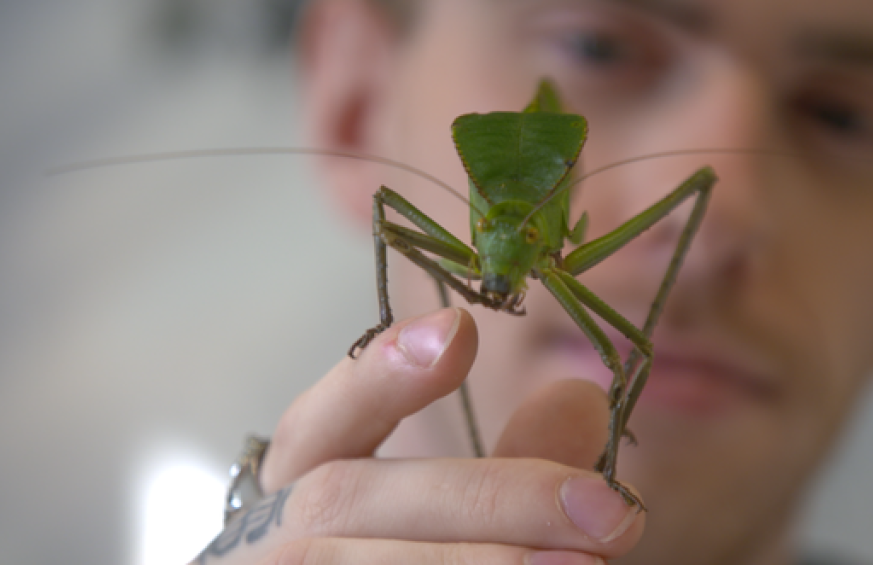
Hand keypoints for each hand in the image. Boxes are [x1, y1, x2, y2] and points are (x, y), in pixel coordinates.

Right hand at [192, 308, 644, 564]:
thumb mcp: (456, 519)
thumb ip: (514, 469)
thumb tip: (585, 398)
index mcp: (294, 492)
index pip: (317, 421)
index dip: (379, 377)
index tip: (458, 331)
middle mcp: (264, 540)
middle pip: (349, 500)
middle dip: (486, 498)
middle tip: (607, 508)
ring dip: (481, 561)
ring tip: (584, 563)